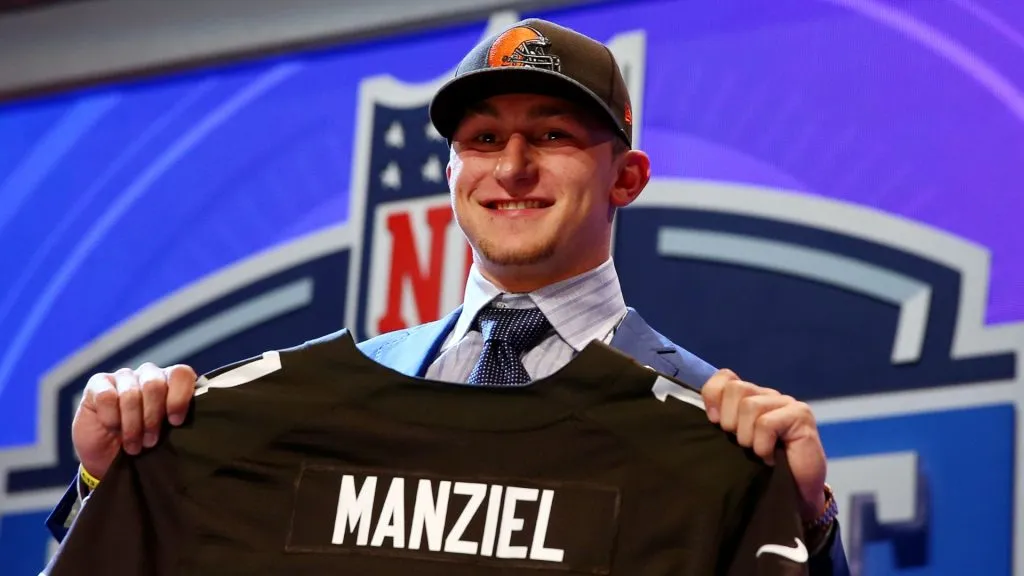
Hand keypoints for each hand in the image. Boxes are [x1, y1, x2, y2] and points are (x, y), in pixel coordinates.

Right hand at [72, 363, 196, 480]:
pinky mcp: (98, 384)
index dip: (179, 397)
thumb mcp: (167, 434)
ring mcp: (123, 376)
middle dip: (152, 417)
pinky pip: (107, 396)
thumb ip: (179, 420)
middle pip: (155, 384)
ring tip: (134, 446)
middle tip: (150, 442)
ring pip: (131, 394)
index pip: (181, 374)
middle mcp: (148, 374)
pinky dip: (111, 418)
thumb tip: (201, 420)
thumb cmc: (144, 445)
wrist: (107, 458)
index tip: (175, 422)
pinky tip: (112, 428)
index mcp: (171, 382)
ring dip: (132, 425)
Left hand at [701, 369, 826, 522]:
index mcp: (749, 398)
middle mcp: (768, 395)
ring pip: (750, 405)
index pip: (726, 377)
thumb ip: (722, 424)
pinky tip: (769, 458)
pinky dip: (762, 445)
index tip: (713, 421)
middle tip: (740, 444)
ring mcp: (786, 403)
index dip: (713, 395)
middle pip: (736, 388)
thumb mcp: (733, 445)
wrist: (796, 496)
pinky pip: (766, 423)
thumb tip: (706, 414)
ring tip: (756, 453)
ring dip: (747, 437)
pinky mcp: (801, 415)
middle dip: (729, 420)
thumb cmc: (761, 471)